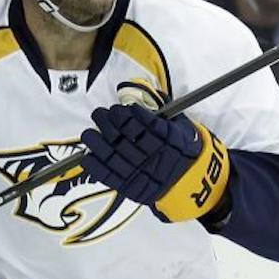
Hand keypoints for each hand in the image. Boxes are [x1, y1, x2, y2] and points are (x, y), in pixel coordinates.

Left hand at [80, 103, 230, 222]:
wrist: (192, 182)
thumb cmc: (184, 150)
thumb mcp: (182, 126)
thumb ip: (165, 110)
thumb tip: (146, 90)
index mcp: (170, 140)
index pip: (146, 125)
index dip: (128, 116)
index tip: (117, 109)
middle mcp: (156, 157)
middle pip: (126, 139)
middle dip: (108, 124)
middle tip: (99, 114)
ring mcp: (143, 174)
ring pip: (115, 157)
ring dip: (98, 144)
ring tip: (89, 133)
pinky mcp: (134, 188)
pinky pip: (112, 178)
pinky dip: (97, 168)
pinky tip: (87, 158)